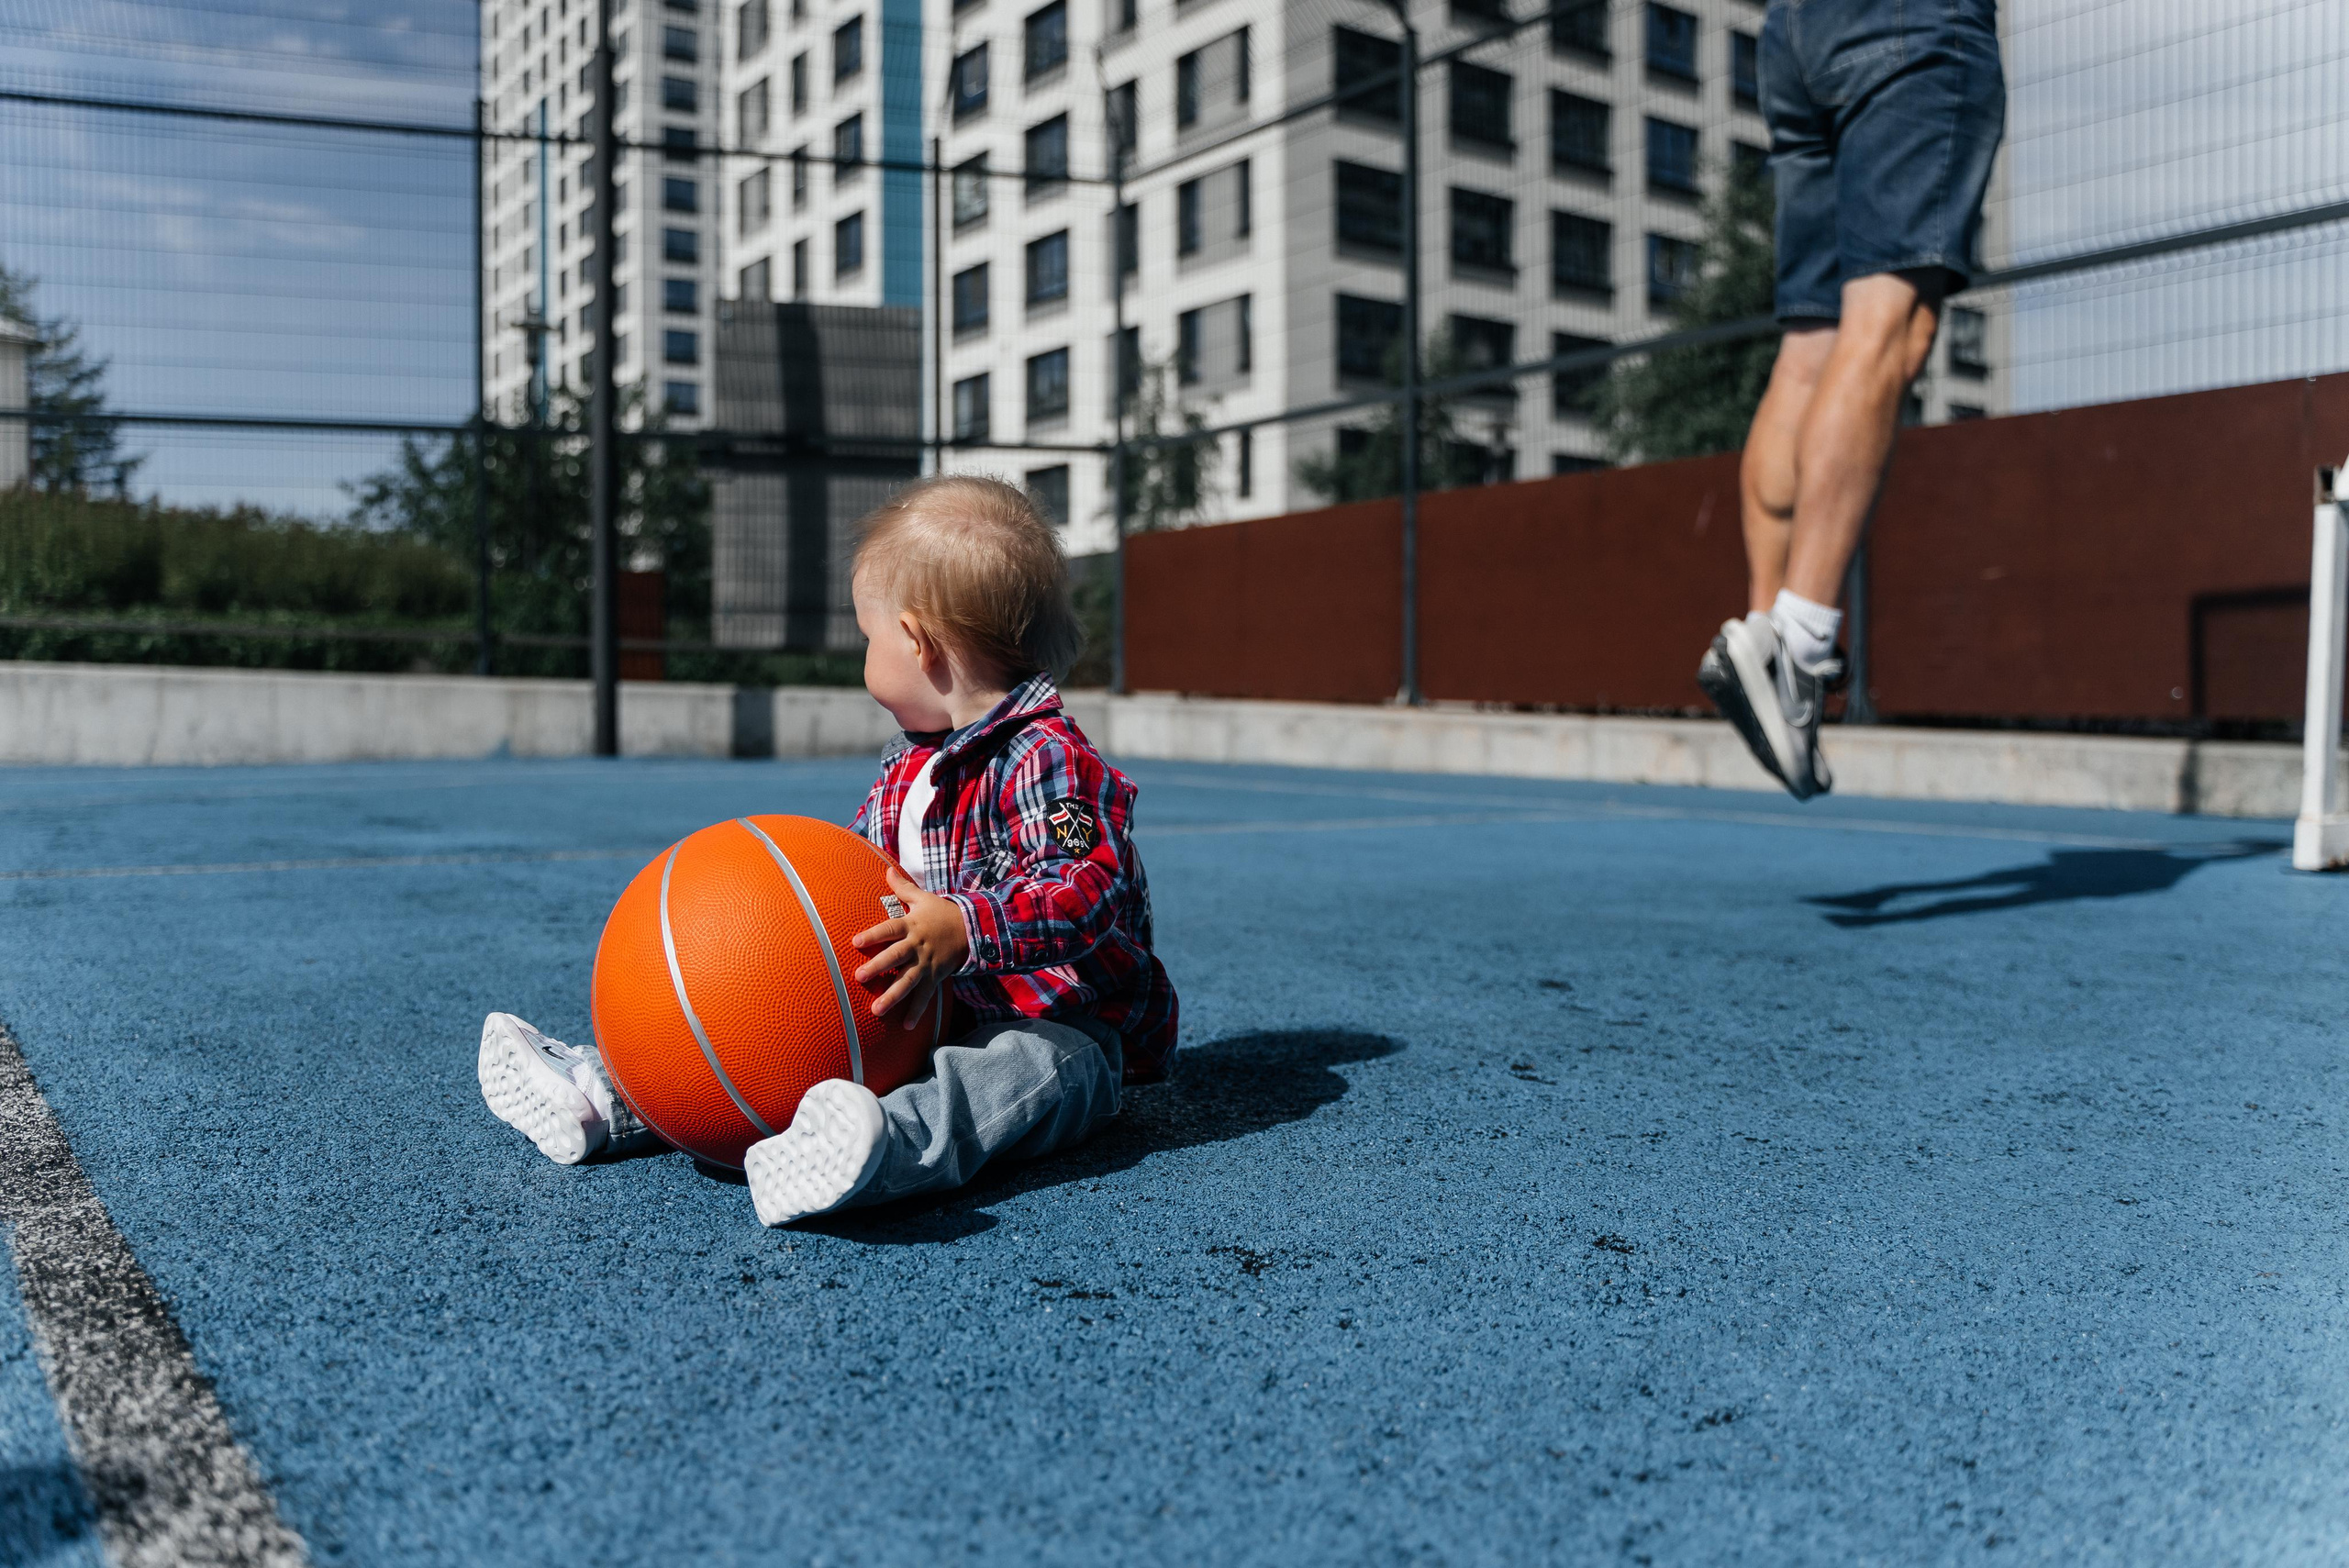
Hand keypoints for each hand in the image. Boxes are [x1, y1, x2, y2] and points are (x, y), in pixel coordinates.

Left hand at [850, 865, 968, 1029]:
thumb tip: (886, 869)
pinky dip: (917, 1012)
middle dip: (878, 967)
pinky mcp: (935, 977)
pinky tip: (906, 1027)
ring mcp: (927, 964)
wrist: (972, 928)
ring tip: (876, 1010)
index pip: (889, 929)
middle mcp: (917, 946)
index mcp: (912, 925)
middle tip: (859, 977)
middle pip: (895, 956)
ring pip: (908, 982)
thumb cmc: (941, 912)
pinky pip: (925, 996)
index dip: (873, 935)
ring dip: (892, 996)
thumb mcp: (923, 898)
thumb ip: (902, 887)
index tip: (855, 942)